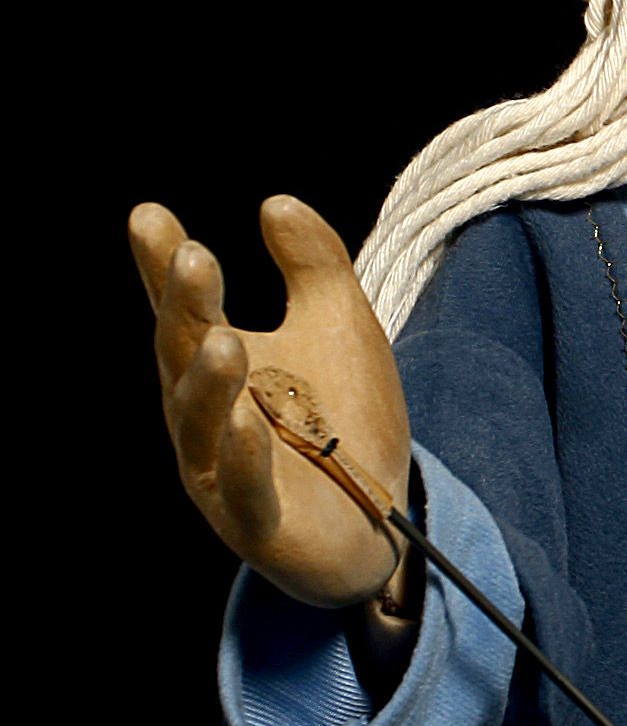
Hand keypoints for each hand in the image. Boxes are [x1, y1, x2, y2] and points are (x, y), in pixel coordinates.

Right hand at [131, 196, 412, 612]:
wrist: (378, 518)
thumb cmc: (342, 419)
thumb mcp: (341, 327)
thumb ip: (314, 266)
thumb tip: (276, 201)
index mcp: (216, 363)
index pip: (185, 308)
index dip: (162, 265)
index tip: (148, 215)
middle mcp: (203, 415)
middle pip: (185, 356)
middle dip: (186, 310)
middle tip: (194, 258)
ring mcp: (220, 472)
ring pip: (203, 424)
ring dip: (210, 384)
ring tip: (223, 340)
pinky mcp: (256, 523)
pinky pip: (244, 492)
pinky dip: (243, 461)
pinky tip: (247, 427)